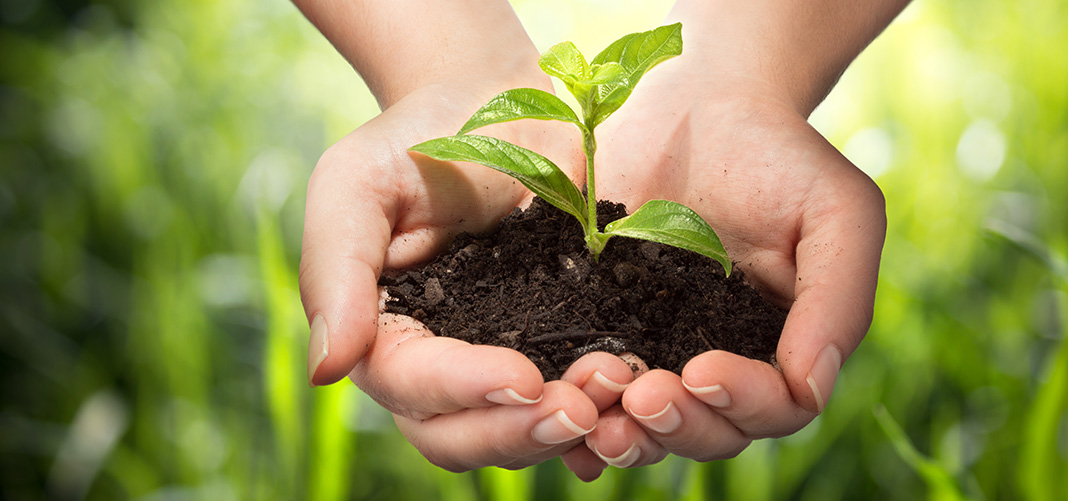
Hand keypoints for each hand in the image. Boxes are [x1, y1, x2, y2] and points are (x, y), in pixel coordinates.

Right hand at [300, 78, 612, 469]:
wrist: (497, 102)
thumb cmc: (415, 137)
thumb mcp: (355, 185)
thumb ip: (336, 272)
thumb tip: (328, 370)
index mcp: (382, 334)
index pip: (411, 386)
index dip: (465, 391)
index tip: (524, 376)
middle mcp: (436, 365)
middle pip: (461, 436)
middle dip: (520, 431)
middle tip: (582, 408)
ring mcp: (500, 358)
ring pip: (519, 429)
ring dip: (569, 425)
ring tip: (620, 386)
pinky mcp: (558, 343)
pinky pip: (573, 397)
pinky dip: (603, 411)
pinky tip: (638, 392)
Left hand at [563, 58, 886, 476]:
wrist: (699, 102)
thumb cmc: (781, 154)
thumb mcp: (836, 212)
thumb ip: (838, 299)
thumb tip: (811, 386)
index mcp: (783, 346)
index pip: (776, 407)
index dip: (742, 403)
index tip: (702, 368)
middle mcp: (721, 361)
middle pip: (710, 433)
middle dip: (677, 426)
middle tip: (641, 396)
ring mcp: (658, 350)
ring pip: (649, 427)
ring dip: (626, 435)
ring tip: (597, 416)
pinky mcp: (600, 327)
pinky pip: (590, 391)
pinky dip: (575, 418)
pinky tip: (553, 410)